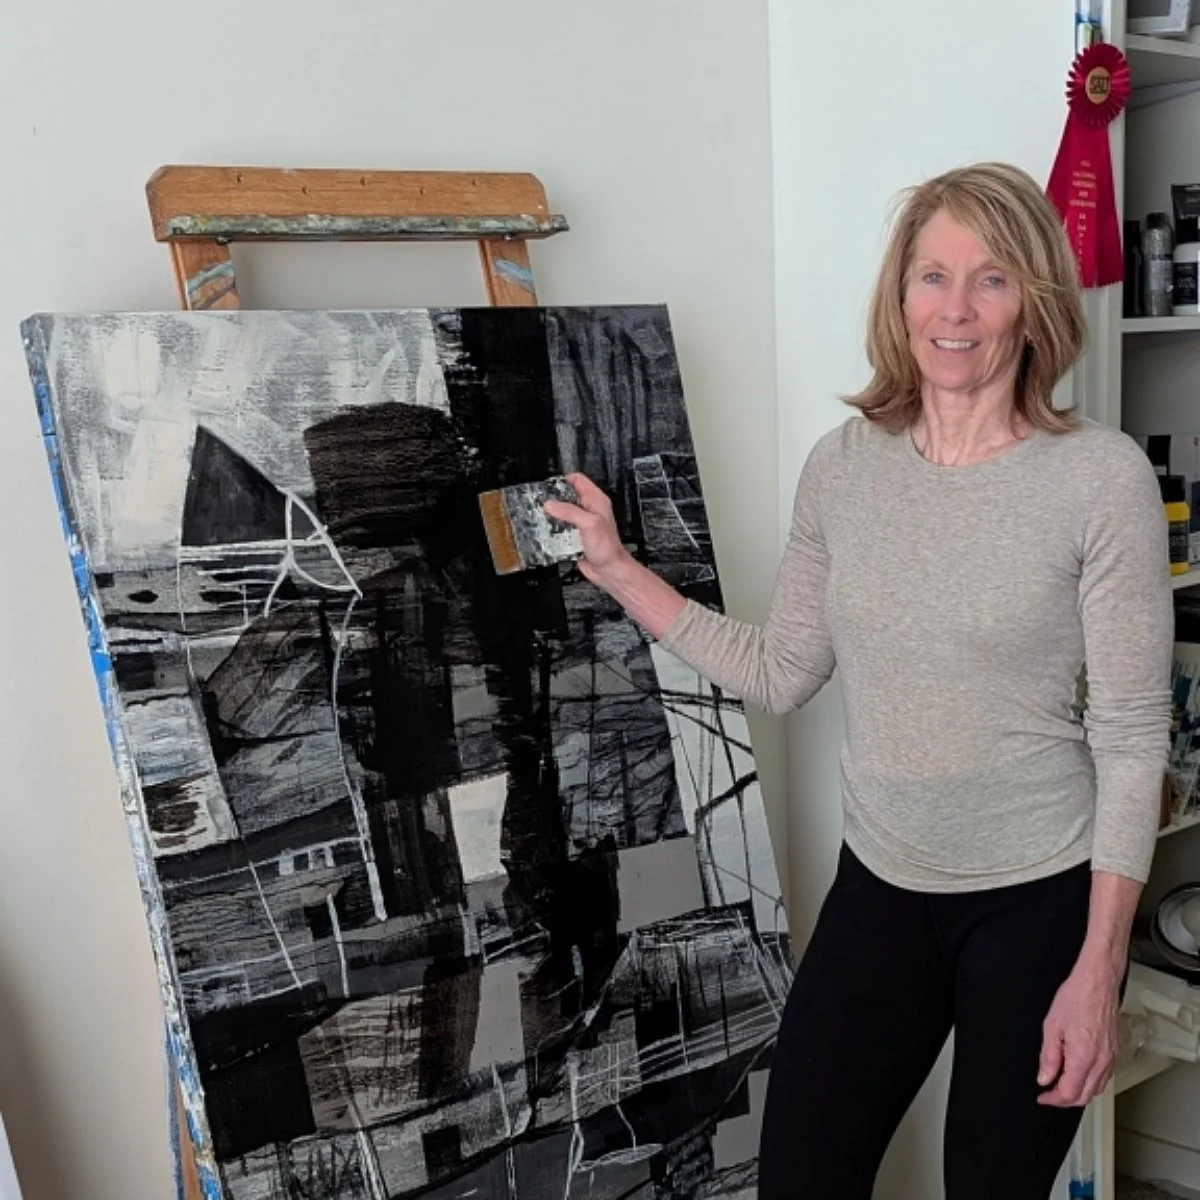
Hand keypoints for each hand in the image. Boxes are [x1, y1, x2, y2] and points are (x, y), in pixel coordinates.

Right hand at [544, 472, 629, 585]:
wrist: (608, 570)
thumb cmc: (608, 548)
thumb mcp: (589, 523)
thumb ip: (570, 512)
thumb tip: (551, 505)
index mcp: (596, 501)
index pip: (577, 480)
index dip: (563, 480)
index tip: (550, 487)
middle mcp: (589, 510)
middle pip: (566, 496)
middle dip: (554, 499)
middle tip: (544, 503)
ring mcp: (581, 523)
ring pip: (562, 513)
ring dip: (553, 516)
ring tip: (544, 517)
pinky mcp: (574, 536)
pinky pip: (560, 529)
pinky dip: (554, 530)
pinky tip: (550, 532)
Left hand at [1036, 953, 1121, 1106]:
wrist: (1098, 983)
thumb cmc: (1077, 997)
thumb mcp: (1052, 1026)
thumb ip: (1048, 1057)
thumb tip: (1044, 1077)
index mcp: (1083, 1057)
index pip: (1069, 1093)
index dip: (1053, 1099)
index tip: (1043, 1097)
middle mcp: (1101, 1062)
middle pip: (1084, 1096)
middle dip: (1065, 1100)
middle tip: (1049, 1094)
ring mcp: (1111, 1058)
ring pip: (1096, 1089)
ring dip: (1079, 1093)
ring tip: (1061, 1085)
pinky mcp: (1115, 1052)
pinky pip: (1104, 1077)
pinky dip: (1091, 1082)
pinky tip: (1079, 1074)